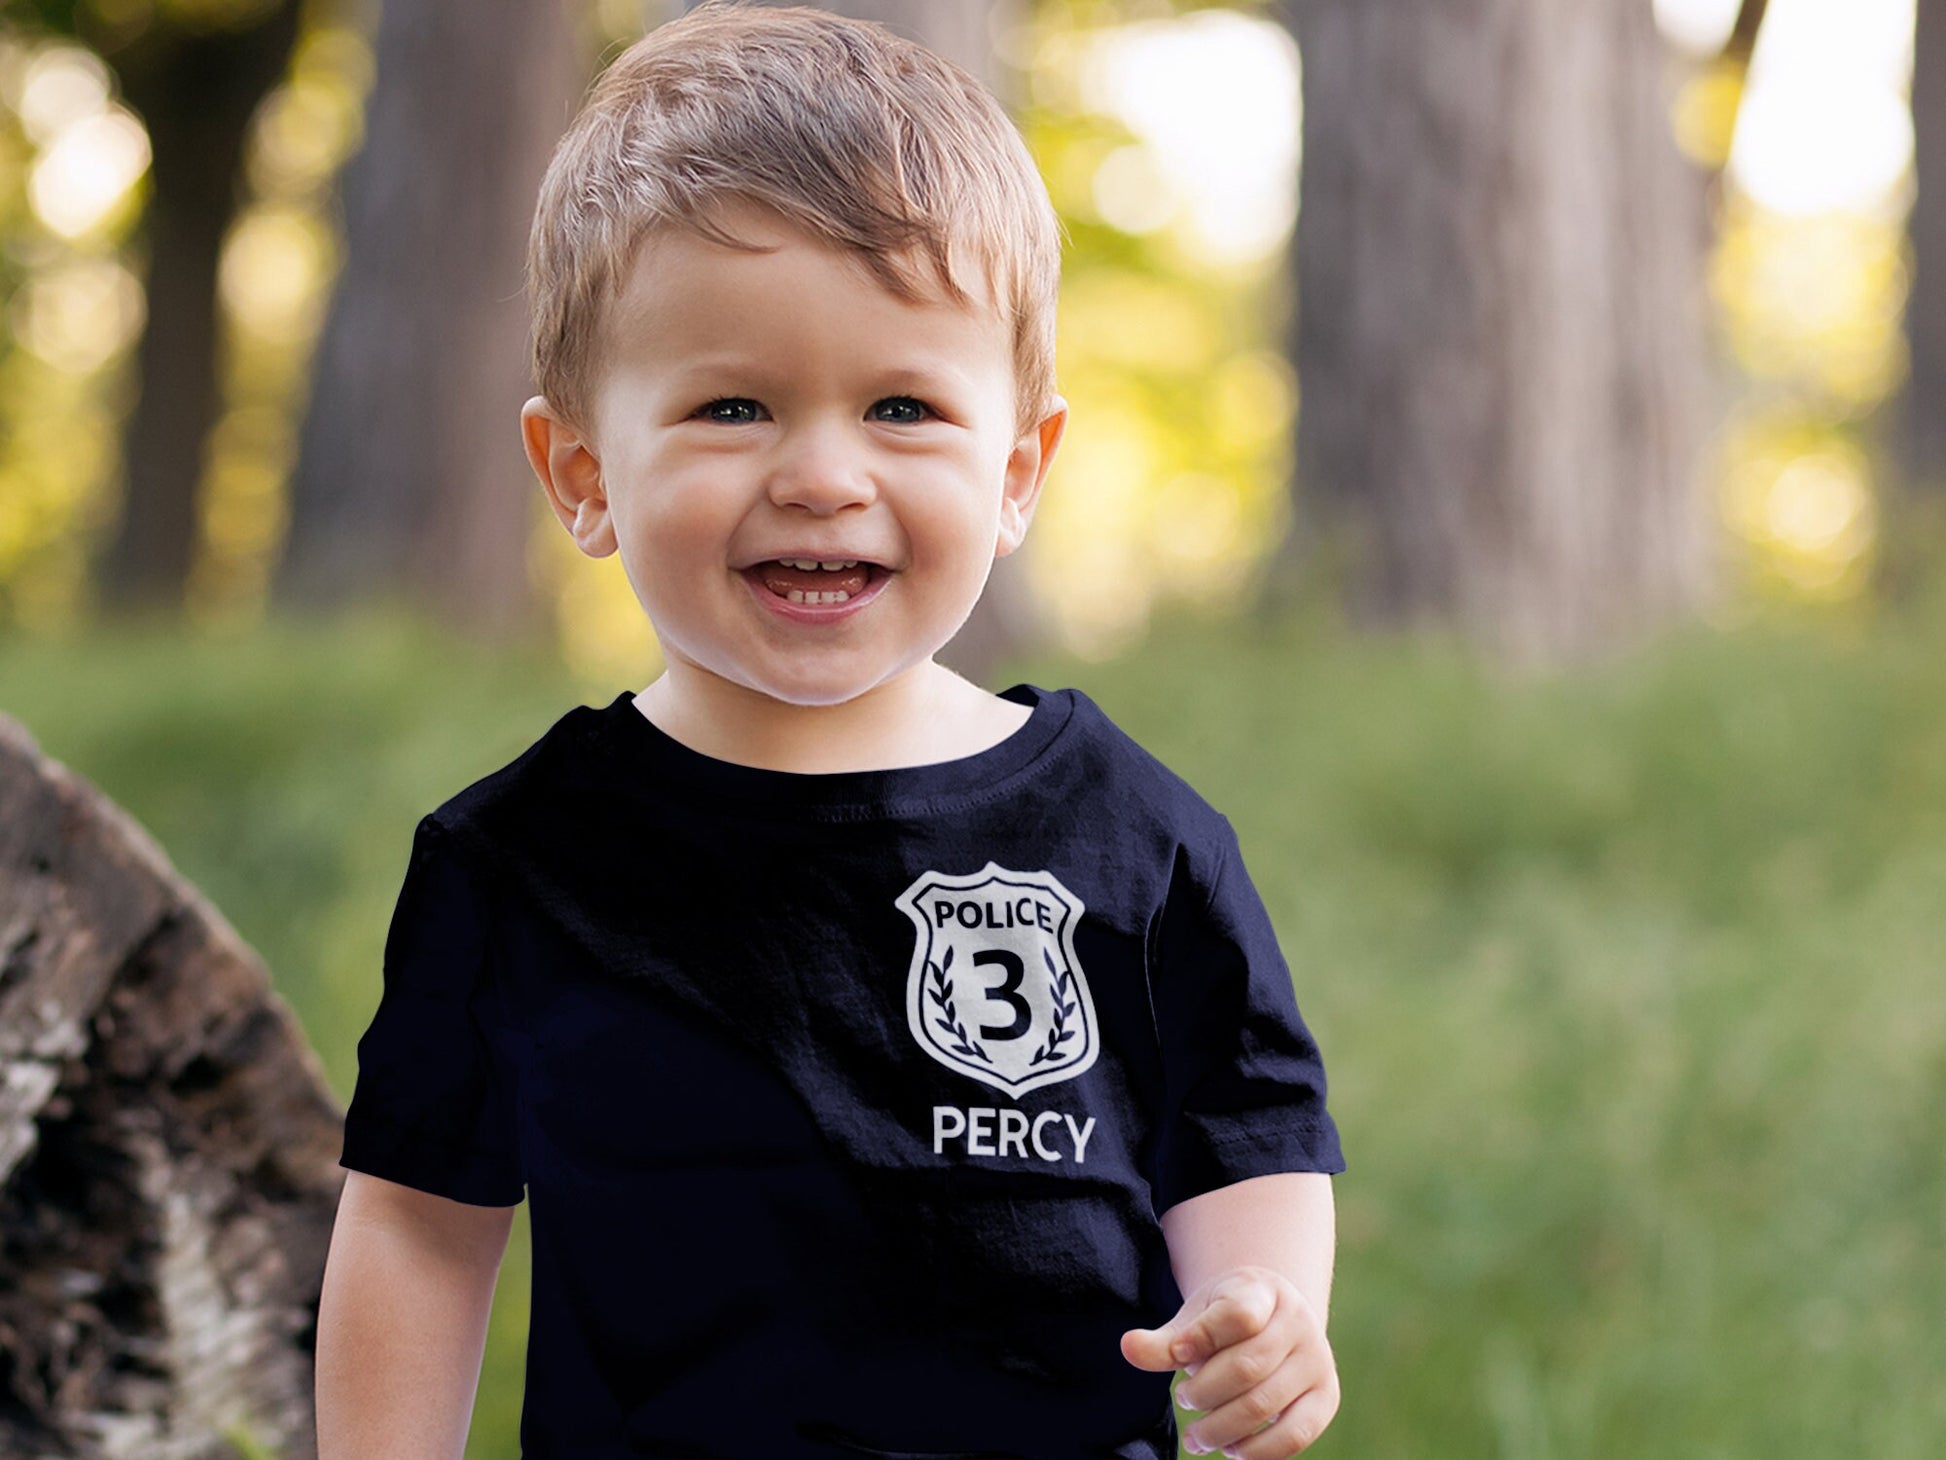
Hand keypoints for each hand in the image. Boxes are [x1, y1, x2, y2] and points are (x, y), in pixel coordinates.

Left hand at [1121, 1264, 1339, 1457]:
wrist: (1275, 1320)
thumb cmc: (1224, 1320)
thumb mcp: (1195, 1317)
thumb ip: (1164, 1340)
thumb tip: (1128, 1348)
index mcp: (1263, 1291)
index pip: (1237, 1314)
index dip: (1201, 1338)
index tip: (1177, 1355)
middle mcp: (1299, 1322)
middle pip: (1247, 1367)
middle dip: (1204, 1393)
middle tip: (1182, 1399)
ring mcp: (1317, 1360)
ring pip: (1265, 1404)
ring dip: (1221, 1429)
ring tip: (1196, 1437)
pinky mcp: (1326, 1397)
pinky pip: (1294, 1435)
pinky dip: (1257, 1451)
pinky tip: (1230, 1450)